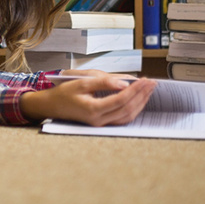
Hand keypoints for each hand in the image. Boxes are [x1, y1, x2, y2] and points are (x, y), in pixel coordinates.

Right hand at [19, 70, 156, 126]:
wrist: (52, 106)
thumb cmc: (64, 93)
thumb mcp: (82, 82)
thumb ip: (104, 82)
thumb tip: (124, 83)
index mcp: (93, 109)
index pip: (121, 100)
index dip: (135, 90)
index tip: (145, 80)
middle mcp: (99, 120)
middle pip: (127, 109)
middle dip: (142, 95)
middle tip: (152, 83)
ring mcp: (101, 123)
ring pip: (128, 115)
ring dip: (140, 102)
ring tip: (148, 90)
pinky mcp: (102, 123)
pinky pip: (122, 118)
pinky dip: (133, 108)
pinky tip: (139, 100)